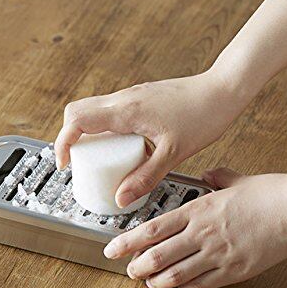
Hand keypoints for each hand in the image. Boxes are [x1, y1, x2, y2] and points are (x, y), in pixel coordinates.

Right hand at [54, 72, 247, 207]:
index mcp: (127, 111)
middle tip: (82, 162)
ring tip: (102, 158)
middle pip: (78, 111)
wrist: (223, 90)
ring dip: (89, 132)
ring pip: (94, 109)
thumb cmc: (203, 116)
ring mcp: (133, 95)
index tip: (65, 163)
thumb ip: (145, 177)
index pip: (77, 120)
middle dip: (71, 137)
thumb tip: (121, 197)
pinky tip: (125, 146)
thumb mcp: (172, 153)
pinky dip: (106, 128)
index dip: (63, 142)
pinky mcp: (142, 97)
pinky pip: (112, 110)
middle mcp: (125, 98)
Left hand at [103, 168, 286, 287]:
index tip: (113, 248)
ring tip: (149, 283)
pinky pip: (203, 284)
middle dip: (138, 265)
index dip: (128, 241)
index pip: (153, 228)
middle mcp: (203, 233)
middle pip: (158, 255)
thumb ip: (215, 177)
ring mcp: (218, 254)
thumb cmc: (267, 193)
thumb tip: (206, 174)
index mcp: (199, 209)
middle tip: (129, 270)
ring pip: (177, 274)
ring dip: (157, 281)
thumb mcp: (235, 180)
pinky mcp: (235, 270)